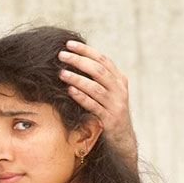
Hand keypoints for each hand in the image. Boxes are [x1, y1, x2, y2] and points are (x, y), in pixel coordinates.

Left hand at [58, 41, 136, 167]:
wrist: (122, 138)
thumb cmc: (108, 111)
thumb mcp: (107, 92)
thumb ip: (96, 78)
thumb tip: (73, 59)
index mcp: (119, 79)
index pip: (102, 59)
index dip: (85, 50)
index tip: (68, 44)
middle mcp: (119, 89)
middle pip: (98, 70)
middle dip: (78, 61)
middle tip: (61, 55)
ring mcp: (116, 104)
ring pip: (95, 87)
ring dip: (77, 78)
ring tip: (61, 73)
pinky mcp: (110, 119)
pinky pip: (94, 106)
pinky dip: (81, 97)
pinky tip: (70, 91)